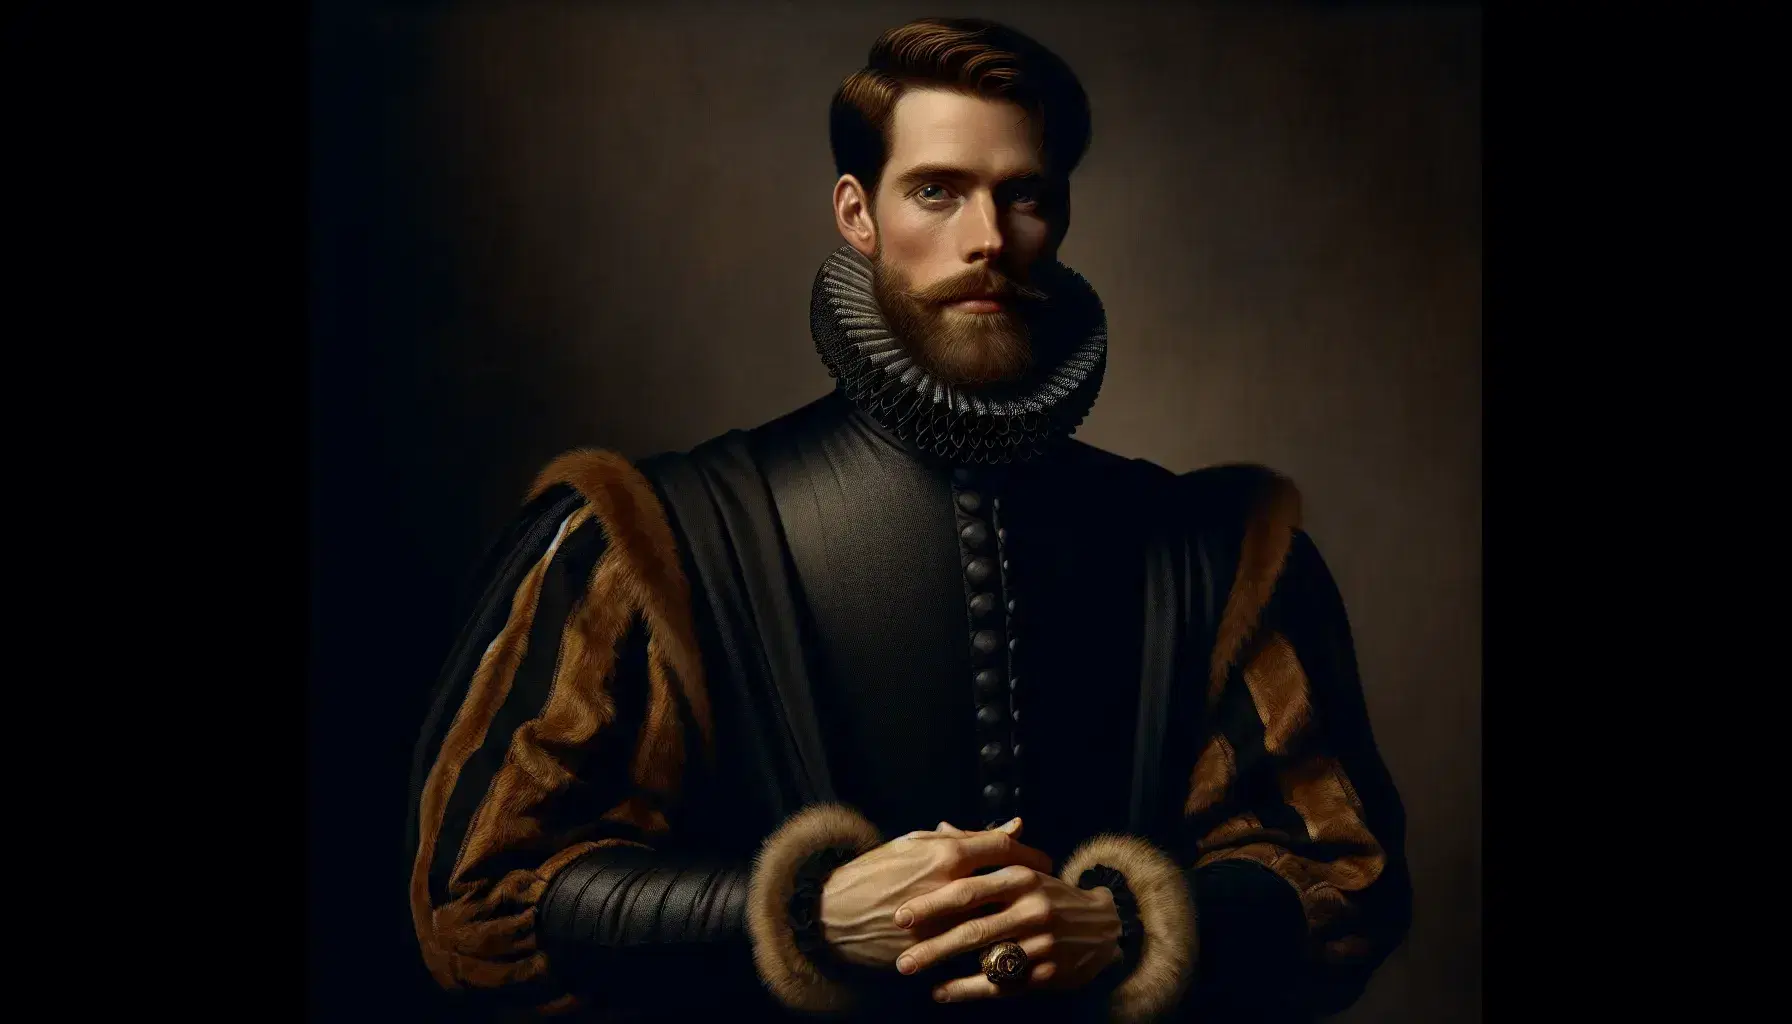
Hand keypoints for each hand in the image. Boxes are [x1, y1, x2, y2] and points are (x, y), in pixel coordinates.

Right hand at [818, 817, 1051, 968]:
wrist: (834, 915)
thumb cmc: (874, 872)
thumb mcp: (915, 843)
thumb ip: (966, 836)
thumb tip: (1014, 826)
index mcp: (945, 854)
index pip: (1005, 849)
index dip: (1031, 855)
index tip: (1043, 863)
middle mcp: (949, 887)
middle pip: (1009, 886)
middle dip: (1032, 890)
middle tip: (1043, 892)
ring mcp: (944, 922)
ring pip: (997, 921)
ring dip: (1016, 921)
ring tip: (1027, 920)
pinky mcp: (935, 951)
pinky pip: (976, 950)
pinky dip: (992, 947)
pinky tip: (1002, 945)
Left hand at [893, 865, 1124, 1001]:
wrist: (1103, 927)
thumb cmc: (1050, 894)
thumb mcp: (1021, 868)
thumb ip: (981, 850)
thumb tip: (941, 827)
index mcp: (1020, 878)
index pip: (970, 890)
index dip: (933, 903)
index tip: (901, 915)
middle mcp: (1032, 908)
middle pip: (973, 928)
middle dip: (931, 944)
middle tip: (900, 956)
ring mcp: (1041, 942)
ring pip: (984, 958)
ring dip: (945, 968)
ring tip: (912, 970)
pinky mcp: (1047, 972)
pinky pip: (1000, 984)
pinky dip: (968, 990)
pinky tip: (942, 992)